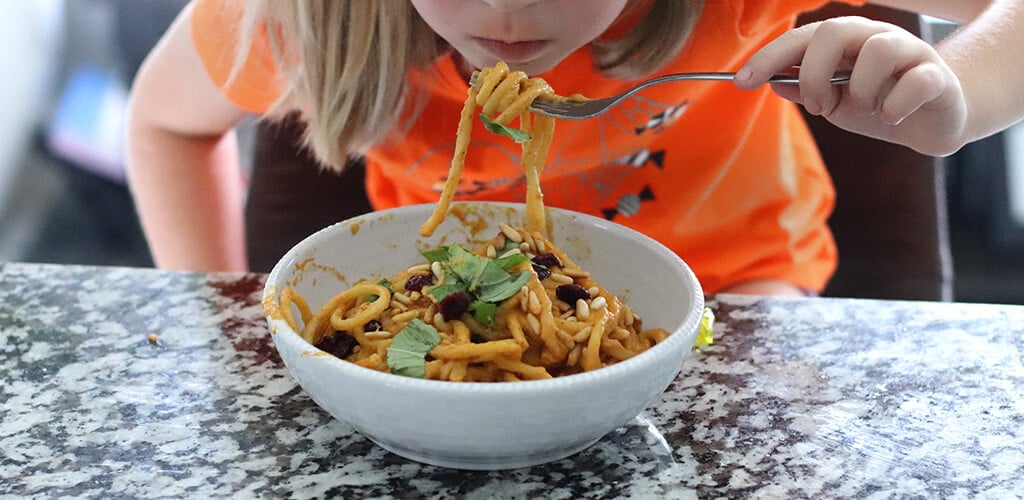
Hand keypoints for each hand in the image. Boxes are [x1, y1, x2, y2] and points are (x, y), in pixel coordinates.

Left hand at [734, 16, 966, 155]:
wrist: (929, 123)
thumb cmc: (876, 104)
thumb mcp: (832, 102)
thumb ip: (804, 90)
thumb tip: (773, 80)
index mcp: (845, 42)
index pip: (802, 38)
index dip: (770, 57)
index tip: (742, 81)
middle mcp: (875, 38)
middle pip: (834, 31)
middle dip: (814, 74)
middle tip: (817, 106)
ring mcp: (910, 52)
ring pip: (879, 50)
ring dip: (861, 90)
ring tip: (866, 110)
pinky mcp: (937, 76)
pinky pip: (916, 82)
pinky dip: (896, 106)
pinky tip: (891, 117)